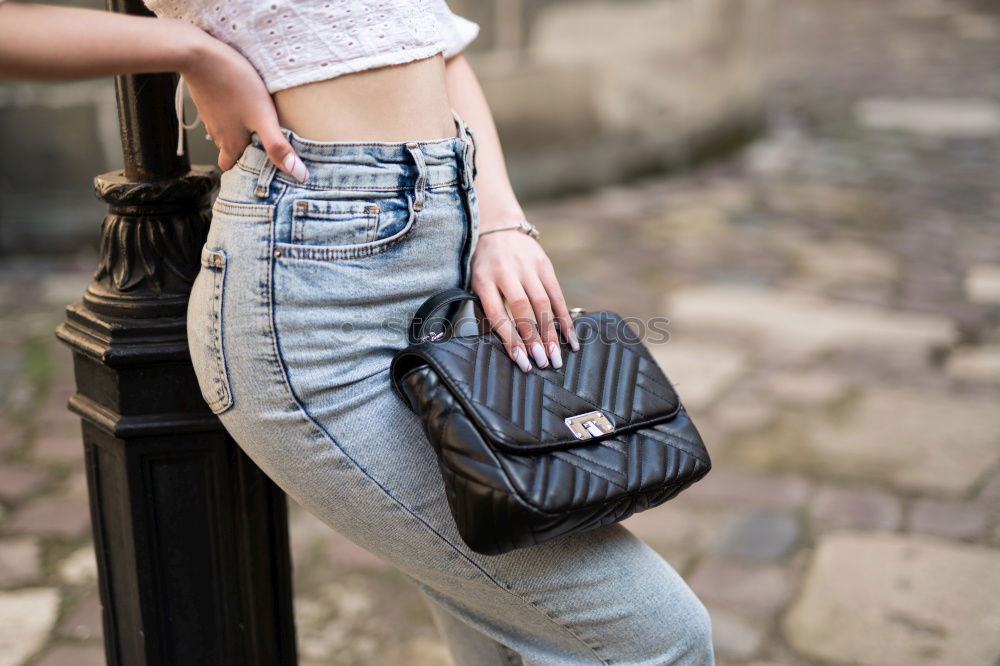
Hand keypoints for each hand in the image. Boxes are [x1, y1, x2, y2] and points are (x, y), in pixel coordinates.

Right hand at [179, 26, 307, 181]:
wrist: (199, 55)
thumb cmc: (234, 85)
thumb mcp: (263, 118)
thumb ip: (278, 146)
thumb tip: (298, 175)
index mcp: (231, 145)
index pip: (234, 169)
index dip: (246, 171)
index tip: (262, 169)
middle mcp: (218, 135)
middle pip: (231, 152)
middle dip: (245, 153)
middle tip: (264, 147)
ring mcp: (211, 117)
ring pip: (226, 133)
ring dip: (240, 133)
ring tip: (258, 125)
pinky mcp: (208, 100)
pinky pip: (222, 115)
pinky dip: (232, 115)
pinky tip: (243, 104)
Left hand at [470, 227, 579, 372]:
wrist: (498, 228)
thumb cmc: (484, 267)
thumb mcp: (476, 286)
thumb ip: (487, 312)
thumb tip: (504, 347)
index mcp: (484, 279)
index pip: (498, 314)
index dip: (511, 339)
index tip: (522, 360)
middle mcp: (506, 271)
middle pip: (523, 309)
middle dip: (534, 338)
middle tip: (543, 363)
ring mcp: (527, 266)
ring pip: (543, 303)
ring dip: (551, 332)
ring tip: (557, 356)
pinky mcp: (544, 264)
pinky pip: (557, 294)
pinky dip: (564, 317)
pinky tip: (571, 337)